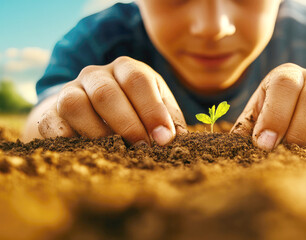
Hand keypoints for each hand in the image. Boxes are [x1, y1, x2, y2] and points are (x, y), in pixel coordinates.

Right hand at [38, 56, 186, 145]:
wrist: (92, 108)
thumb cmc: (135, 108)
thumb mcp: (155, 107)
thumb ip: (168, 121)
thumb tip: (177, 141)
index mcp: (126, 69)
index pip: (137, 80)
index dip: (152, 109)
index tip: (164, 138)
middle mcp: (96, 75)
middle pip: (107, 93)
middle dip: (128, 125)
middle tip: (144, 149)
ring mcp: (70, 91)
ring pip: (75, 105)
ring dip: (98, 133)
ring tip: (117, 154)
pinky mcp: (51, 113)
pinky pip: (53, 125)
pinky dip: (69, 141)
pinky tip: (89, 154)